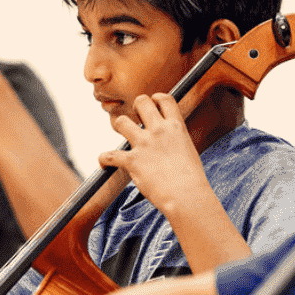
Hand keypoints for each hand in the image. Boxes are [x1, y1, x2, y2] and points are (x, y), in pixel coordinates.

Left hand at [98, 94, 209, 217]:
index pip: (164, 99)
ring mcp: (144, 144)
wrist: (187, 195)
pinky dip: (104, 159)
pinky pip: (109, 155)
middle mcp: (159, 131)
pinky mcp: (132, 161)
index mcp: (176, 127)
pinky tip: (104, 163)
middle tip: (135, 118)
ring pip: (121, 121)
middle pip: (141, 102)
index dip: (156, 98)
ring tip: (121, 134)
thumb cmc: (191, 179)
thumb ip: (175, 141)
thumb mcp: (188, 150)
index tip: (152, 104)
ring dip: (119, 126)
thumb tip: (168, 143)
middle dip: (135, 107)